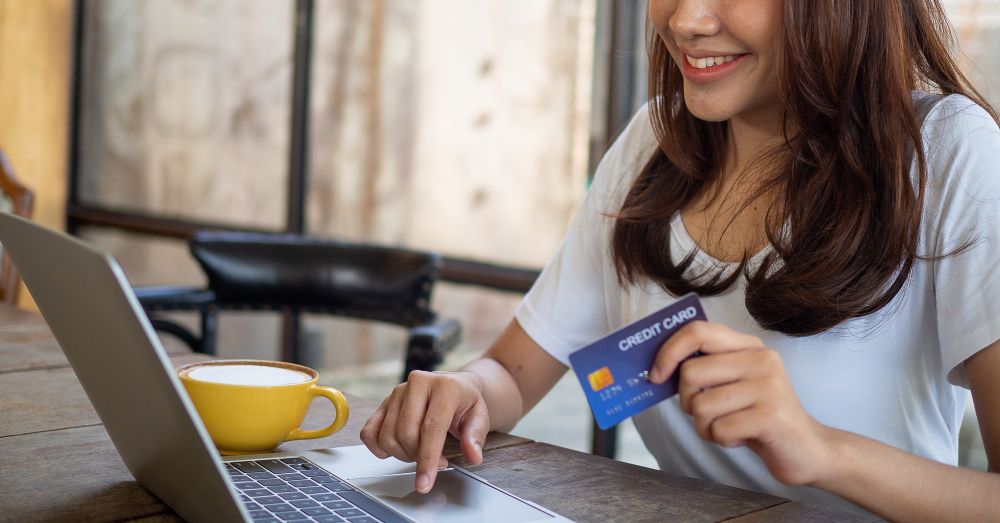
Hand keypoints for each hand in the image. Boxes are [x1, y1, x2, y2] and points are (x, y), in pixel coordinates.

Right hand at [360, 370, 489, 492]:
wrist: (453, 385)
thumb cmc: (465, 403)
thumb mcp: (480, 418)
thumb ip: (475, 437)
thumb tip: (473, 455)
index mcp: (444, 386)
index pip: (431, 428)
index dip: (427, 459)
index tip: (424, 484)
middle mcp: (417, 383)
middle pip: (406, 434)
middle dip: (418, 458)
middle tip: (437, 462)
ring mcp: (397, 391)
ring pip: (388, 436)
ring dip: (403, 455)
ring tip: (421, 452)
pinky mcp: (384, 402)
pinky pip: (369, 432)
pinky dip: (379, 448)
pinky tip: (397, 449)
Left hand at [649, 321, 833, 485]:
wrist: (808, 449)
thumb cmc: (759, 417)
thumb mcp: (734, 384)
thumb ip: (706, 369)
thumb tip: (657, 368)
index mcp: (748, 347)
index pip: (697, 331)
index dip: (668, 352)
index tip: (656, 375)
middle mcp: (761, 360)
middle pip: (690, 373)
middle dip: (687, 401)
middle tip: (708, 413)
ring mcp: (768, 387)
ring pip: (701, 406)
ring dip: (705, 426)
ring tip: (729, 427)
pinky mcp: (771, 416)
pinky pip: (719, 429)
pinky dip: (722, 440)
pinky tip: (743, 437)